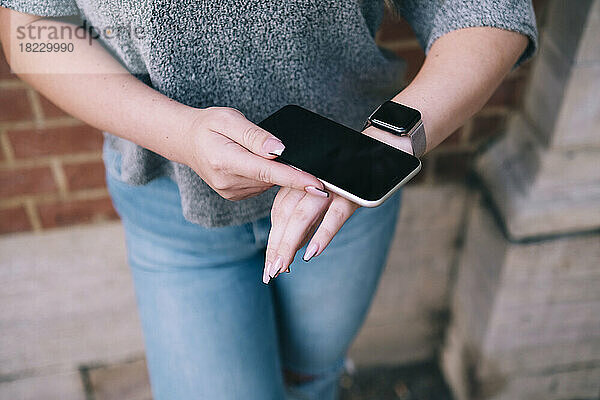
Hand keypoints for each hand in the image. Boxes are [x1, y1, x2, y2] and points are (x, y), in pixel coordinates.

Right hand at [182, 107, 325, 200]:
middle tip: (310, 160)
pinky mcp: (236, 196)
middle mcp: (228, 182)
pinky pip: (261, 187)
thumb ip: (255, 135)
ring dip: (279, 173)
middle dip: (292, 172)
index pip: (268, 172)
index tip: (318, 184)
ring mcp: (231, 192)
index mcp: (225, 161)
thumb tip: (280, 149)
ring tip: (274, 153)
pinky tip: (262, 163)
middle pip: (270, 179)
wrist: (187, 141)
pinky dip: (268, 177)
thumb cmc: (208, 125)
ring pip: (268, 184)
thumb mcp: (229, 119)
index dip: (295, 178)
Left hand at [262, 126, 412, 282]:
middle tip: (269, 273)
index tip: (269, 262)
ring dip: (289, 243)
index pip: (281, 211)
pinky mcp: (351, 191)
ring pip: (302, 216)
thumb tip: (297, 247)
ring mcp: (330, 185)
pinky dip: (322, 235)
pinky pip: (334, 216)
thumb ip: (311, 215)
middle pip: (286, 216)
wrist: (382, 148)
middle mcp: (311, 180)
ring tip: (281, 267)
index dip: (275, 238)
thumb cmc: (351, 174)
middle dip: (276, 246)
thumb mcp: (326, 192)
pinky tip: (311, 253)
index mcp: (302, 179)